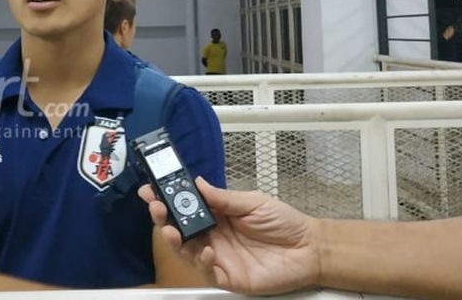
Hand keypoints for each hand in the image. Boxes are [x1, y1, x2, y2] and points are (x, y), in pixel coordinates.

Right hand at [138, 177, 320, 294]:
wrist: (309, 248)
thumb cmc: (285, 223)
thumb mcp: (253, 202)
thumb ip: (224, 197)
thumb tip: (198, 183)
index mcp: (218, 214)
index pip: (187, 206)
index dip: (168, 198)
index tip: (152, 188)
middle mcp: (214, 235)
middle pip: (181, 229)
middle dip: (164, 217)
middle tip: (155, 207)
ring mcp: (219, 257)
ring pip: (188, 251)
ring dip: (176, 241)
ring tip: (170, 230)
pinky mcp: (229, 277)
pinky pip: (208, 272)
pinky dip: (203, 262)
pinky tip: (207, 251)